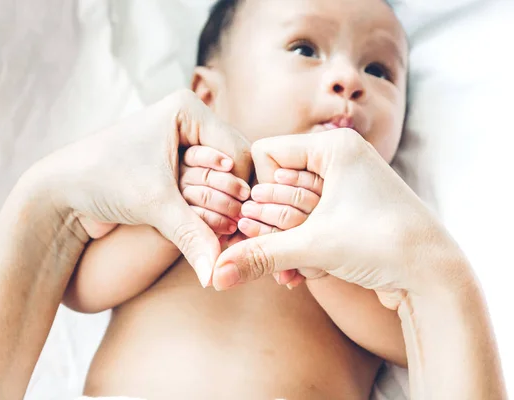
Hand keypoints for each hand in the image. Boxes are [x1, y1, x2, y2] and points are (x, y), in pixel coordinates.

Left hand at [27, 89, 251, 286]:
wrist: (61, 192)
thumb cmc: (101, 180)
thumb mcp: (154, 204)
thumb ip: (193, 236)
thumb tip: (215, 275)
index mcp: (187, 110)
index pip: (238, 151)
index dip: (242, 189)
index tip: (239, 224)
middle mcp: (188, 123)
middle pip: (234, 166)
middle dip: (232, 200)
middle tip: (230, 231)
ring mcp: (182, 145)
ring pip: (223, 180)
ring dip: (221, 207)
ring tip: (217, 231)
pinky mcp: (174, 167)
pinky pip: (206, 188)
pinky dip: (208, 210)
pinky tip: (206, 230)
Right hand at [212, 129, 468, 307]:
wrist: (435, 279)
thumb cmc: (384, 244)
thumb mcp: (313, 247)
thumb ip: (259, 255)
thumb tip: (216, 273)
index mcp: (333, 146)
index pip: (266, 155)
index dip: (259, 192)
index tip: (260, 221)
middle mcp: (340, 160)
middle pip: (278, 186)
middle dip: (271, 227)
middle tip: (269, 253)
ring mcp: (346, 187)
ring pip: (292, 209)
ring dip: (285, 244)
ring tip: (289, 272)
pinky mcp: (350, 213)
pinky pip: (310, 224)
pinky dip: (302, 249)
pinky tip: (301, 277)